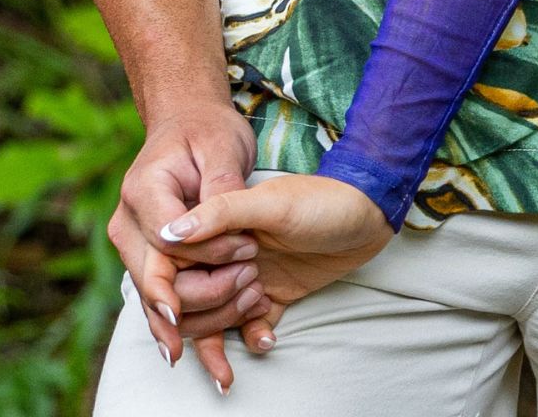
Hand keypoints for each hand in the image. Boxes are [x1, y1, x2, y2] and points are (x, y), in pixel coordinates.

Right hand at [108, 99, 276, 388]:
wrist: (187, 125)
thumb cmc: (208, 132)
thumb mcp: (222, 146)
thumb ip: (215, 189)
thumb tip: (190, 232)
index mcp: (142, 191)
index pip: (169, 238)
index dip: (209, 253)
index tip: (248, 254)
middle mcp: (126, 225)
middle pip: (154, 277)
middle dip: (200, 293)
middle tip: (248, 290)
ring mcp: (132, 248)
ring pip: (154, 298)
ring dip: (196, 315)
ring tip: (246, 309)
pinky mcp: (146, 262)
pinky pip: (159, 300)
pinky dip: (180, 327)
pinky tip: (199, 356)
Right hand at [158, 174, 395, 315]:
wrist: (369, 214)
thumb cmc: (322, 199)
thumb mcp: (272, 202)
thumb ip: (222, 212)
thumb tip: (168, 233)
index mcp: (217, 223)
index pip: (173, 263)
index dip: (174, 285)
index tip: (182, 301)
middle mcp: (226, 252)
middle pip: (189, 297)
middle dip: (210, 303)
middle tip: (250, 285)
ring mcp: (248, 275)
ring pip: (215, 318)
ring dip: (230, 321)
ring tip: (261, 303)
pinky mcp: (272, 295)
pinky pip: (249, 329)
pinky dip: (254, 338)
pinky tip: (268, 338)